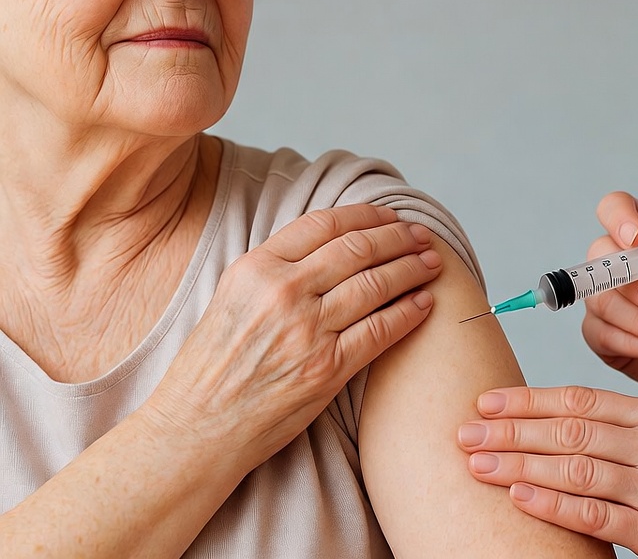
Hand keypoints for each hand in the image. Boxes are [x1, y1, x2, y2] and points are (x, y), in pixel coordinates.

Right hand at [145, 204, 441, 472]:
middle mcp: (283, 292)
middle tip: (421, 235)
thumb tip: (330, 244)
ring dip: (411, 269)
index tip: (389, 216)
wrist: (197, 430)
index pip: (325, 224)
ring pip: (375, 284)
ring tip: (431, 263)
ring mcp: (307, 330)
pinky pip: (380, 330)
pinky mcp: (327, 369)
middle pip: (358, 249)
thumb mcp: (232, 296)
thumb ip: (276, 267)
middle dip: (398, 238)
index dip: (366, 216)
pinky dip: (408, 313)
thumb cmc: (212, 365)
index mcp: (257, 267)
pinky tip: (423, 303)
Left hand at [458, 386, 637, 558]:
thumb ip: (614, 427)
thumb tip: (536, 421)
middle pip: (571, 429)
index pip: (579, 397)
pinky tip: (516, 498)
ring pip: (576, 468)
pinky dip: (550, 505)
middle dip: (512, 431)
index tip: (486, 402)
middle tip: (466, 432)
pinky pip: (594, 514)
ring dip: (519, 466)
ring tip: (478, 464)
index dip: (528, 399)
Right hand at [582, 194, 637, 404]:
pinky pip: (598, 334)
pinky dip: (631, 343)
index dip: (618, 217)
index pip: (617, 208)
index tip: (635, 238)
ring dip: (637, 321)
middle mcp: (625, 264)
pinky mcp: (605, 335)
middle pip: (600, 254)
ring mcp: (611, 300)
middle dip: (632, 282)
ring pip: (599, 299)